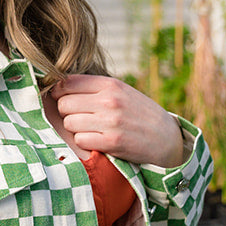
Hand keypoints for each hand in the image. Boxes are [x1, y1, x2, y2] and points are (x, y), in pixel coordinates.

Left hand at [52, 75, 184, 168]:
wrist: (166, 138)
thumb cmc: (139, 114)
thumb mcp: (122, 92)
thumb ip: (95, 88)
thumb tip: (59, 87)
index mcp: (110, 84)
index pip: (67, 83)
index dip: (59, 92)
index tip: (61, 100)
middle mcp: (109, 100)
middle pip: (64, 104)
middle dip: (67, 113)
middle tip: (79, 118)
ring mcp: (110, 122)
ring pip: (70, 123)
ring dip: (75, 129)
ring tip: (89, 130)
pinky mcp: (111, 142)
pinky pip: (80, 140)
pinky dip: (84, 142)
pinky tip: (95, 141)